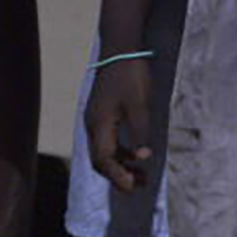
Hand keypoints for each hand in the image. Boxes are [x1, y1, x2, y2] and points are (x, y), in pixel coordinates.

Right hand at [85, 58, 152, 192]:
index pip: (104, 160)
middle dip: (118, 176)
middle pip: (100, 160)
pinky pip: (106, 142)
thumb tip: (144, 158)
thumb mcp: (140, 104)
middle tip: (140, 185)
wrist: (120, 48)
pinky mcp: (101, 114)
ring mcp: (95, 119)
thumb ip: (141, 132)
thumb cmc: (132, 75)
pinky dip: (120, 153)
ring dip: (120, 165)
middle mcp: (92, 125)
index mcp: (100, 124)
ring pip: (103, 152)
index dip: (118, 176)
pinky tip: (135, 154)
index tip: (134, 187)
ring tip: (142, 175)